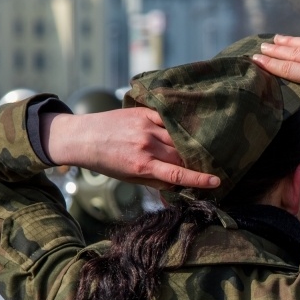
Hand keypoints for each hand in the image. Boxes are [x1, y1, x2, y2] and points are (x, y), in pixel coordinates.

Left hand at [41, 109, 219, 190]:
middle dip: (194, 162)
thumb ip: (156, 181)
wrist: (83, 137)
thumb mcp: (130, 178)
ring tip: (195, 150)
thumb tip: (178, 186)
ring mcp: (146, 127)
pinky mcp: (143, 113)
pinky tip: (185, 131)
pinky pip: (170, 120)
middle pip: (182, 155)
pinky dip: (179, 127)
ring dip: (188, 146)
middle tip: (204, 165)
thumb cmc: (106, 161)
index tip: (216, 181)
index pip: (177, 173)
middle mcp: (146, 145)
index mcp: (142, 165)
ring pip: (178, 138)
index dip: (199, 179)